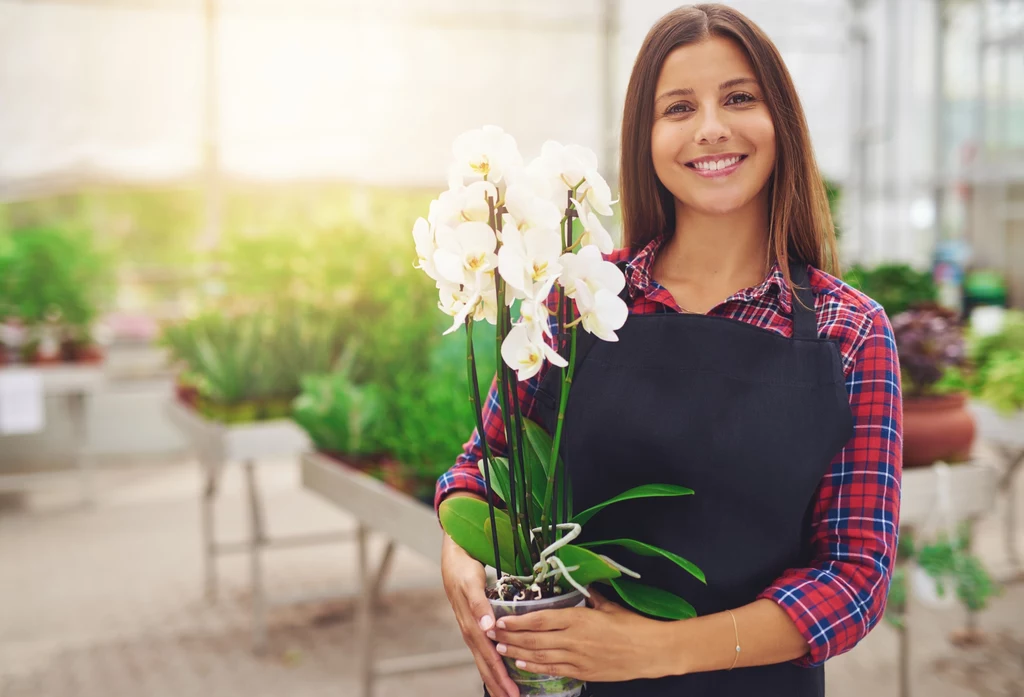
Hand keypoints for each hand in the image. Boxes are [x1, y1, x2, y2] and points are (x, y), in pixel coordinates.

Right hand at [441, 533, 519, 696]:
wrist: (452, 558)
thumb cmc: (463, 569)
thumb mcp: (471, 583)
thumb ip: (479, 605)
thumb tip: (487, 627)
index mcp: (472, 625)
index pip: (489, 656)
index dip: (500, 675)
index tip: (511, 692)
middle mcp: (471, 631)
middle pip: (485, 664)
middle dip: (498, 684)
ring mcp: (470, 629)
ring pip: (483, 659)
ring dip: (494, 677)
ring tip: (505, 694)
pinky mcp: (473, 624)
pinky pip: (483, 649)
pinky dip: (490, 663)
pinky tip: (497, 669)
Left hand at [488, 588, 671, 681]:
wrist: (651, 652)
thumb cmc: (633, 626)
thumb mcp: (609, 606)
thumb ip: (591, 596)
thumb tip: (583, 586)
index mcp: (578, 619)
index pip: (540, 619)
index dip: (518, 621)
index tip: (502, 618)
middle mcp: (573, 639)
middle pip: (534, 639)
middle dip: (511, 637)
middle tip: (493, 634)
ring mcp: (577, 658)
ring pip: (540, 656)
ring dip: (518, 653)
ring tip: (501, 649)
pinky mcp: (583, 672)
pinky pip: (553, 670)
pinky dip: (536, 667)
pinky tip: (523, 664)